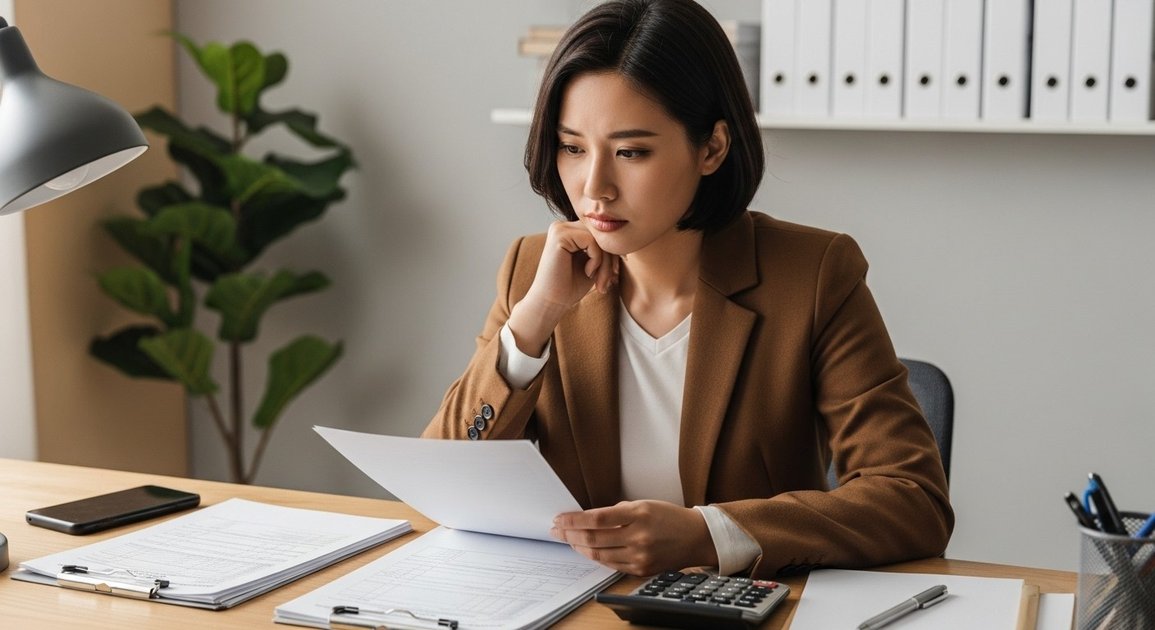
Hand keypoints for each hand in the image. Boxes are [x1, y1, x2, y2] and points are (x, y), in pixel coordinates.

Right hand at [507, 221, 617, 355]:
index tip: (614, 274)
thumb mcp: (593, 265)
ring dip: (605, 263)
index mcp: (569, 231)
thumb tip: (625, 240)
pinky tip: (588, 273)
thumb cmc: (570, 287)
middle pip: (600, 234)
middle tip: (609, 282)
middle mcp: (562, 226)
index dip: (612, 253)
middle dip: (610, 259)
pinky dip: (596, 260)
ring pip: (598, 238)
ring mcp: (559, 229)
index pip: (600, 234)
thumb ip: (603, 250)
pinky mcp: (559, 235)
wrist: (550, 303)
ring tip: (600, 282)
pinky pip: (591, 241)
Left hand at [550, 500, 717, 575]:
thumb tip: (590, 518)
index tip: (560, 518)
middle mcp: (639, 536)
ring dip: (579, 547)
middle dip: (570, 534)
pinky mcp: (641, 570)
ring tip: (569, 540)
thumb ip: (618, 511)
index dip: (574, 520)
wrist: (697, 538)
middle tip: (556, 530)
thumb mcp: (645, 504)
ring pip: (599, 554)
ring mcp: (640, 556)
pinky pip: (611, 564)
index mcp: (639, 514)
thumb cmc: (670, 517)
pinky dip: (596, 557)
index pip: (597, 518)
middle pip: (594, 538)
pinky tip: (588, 549)